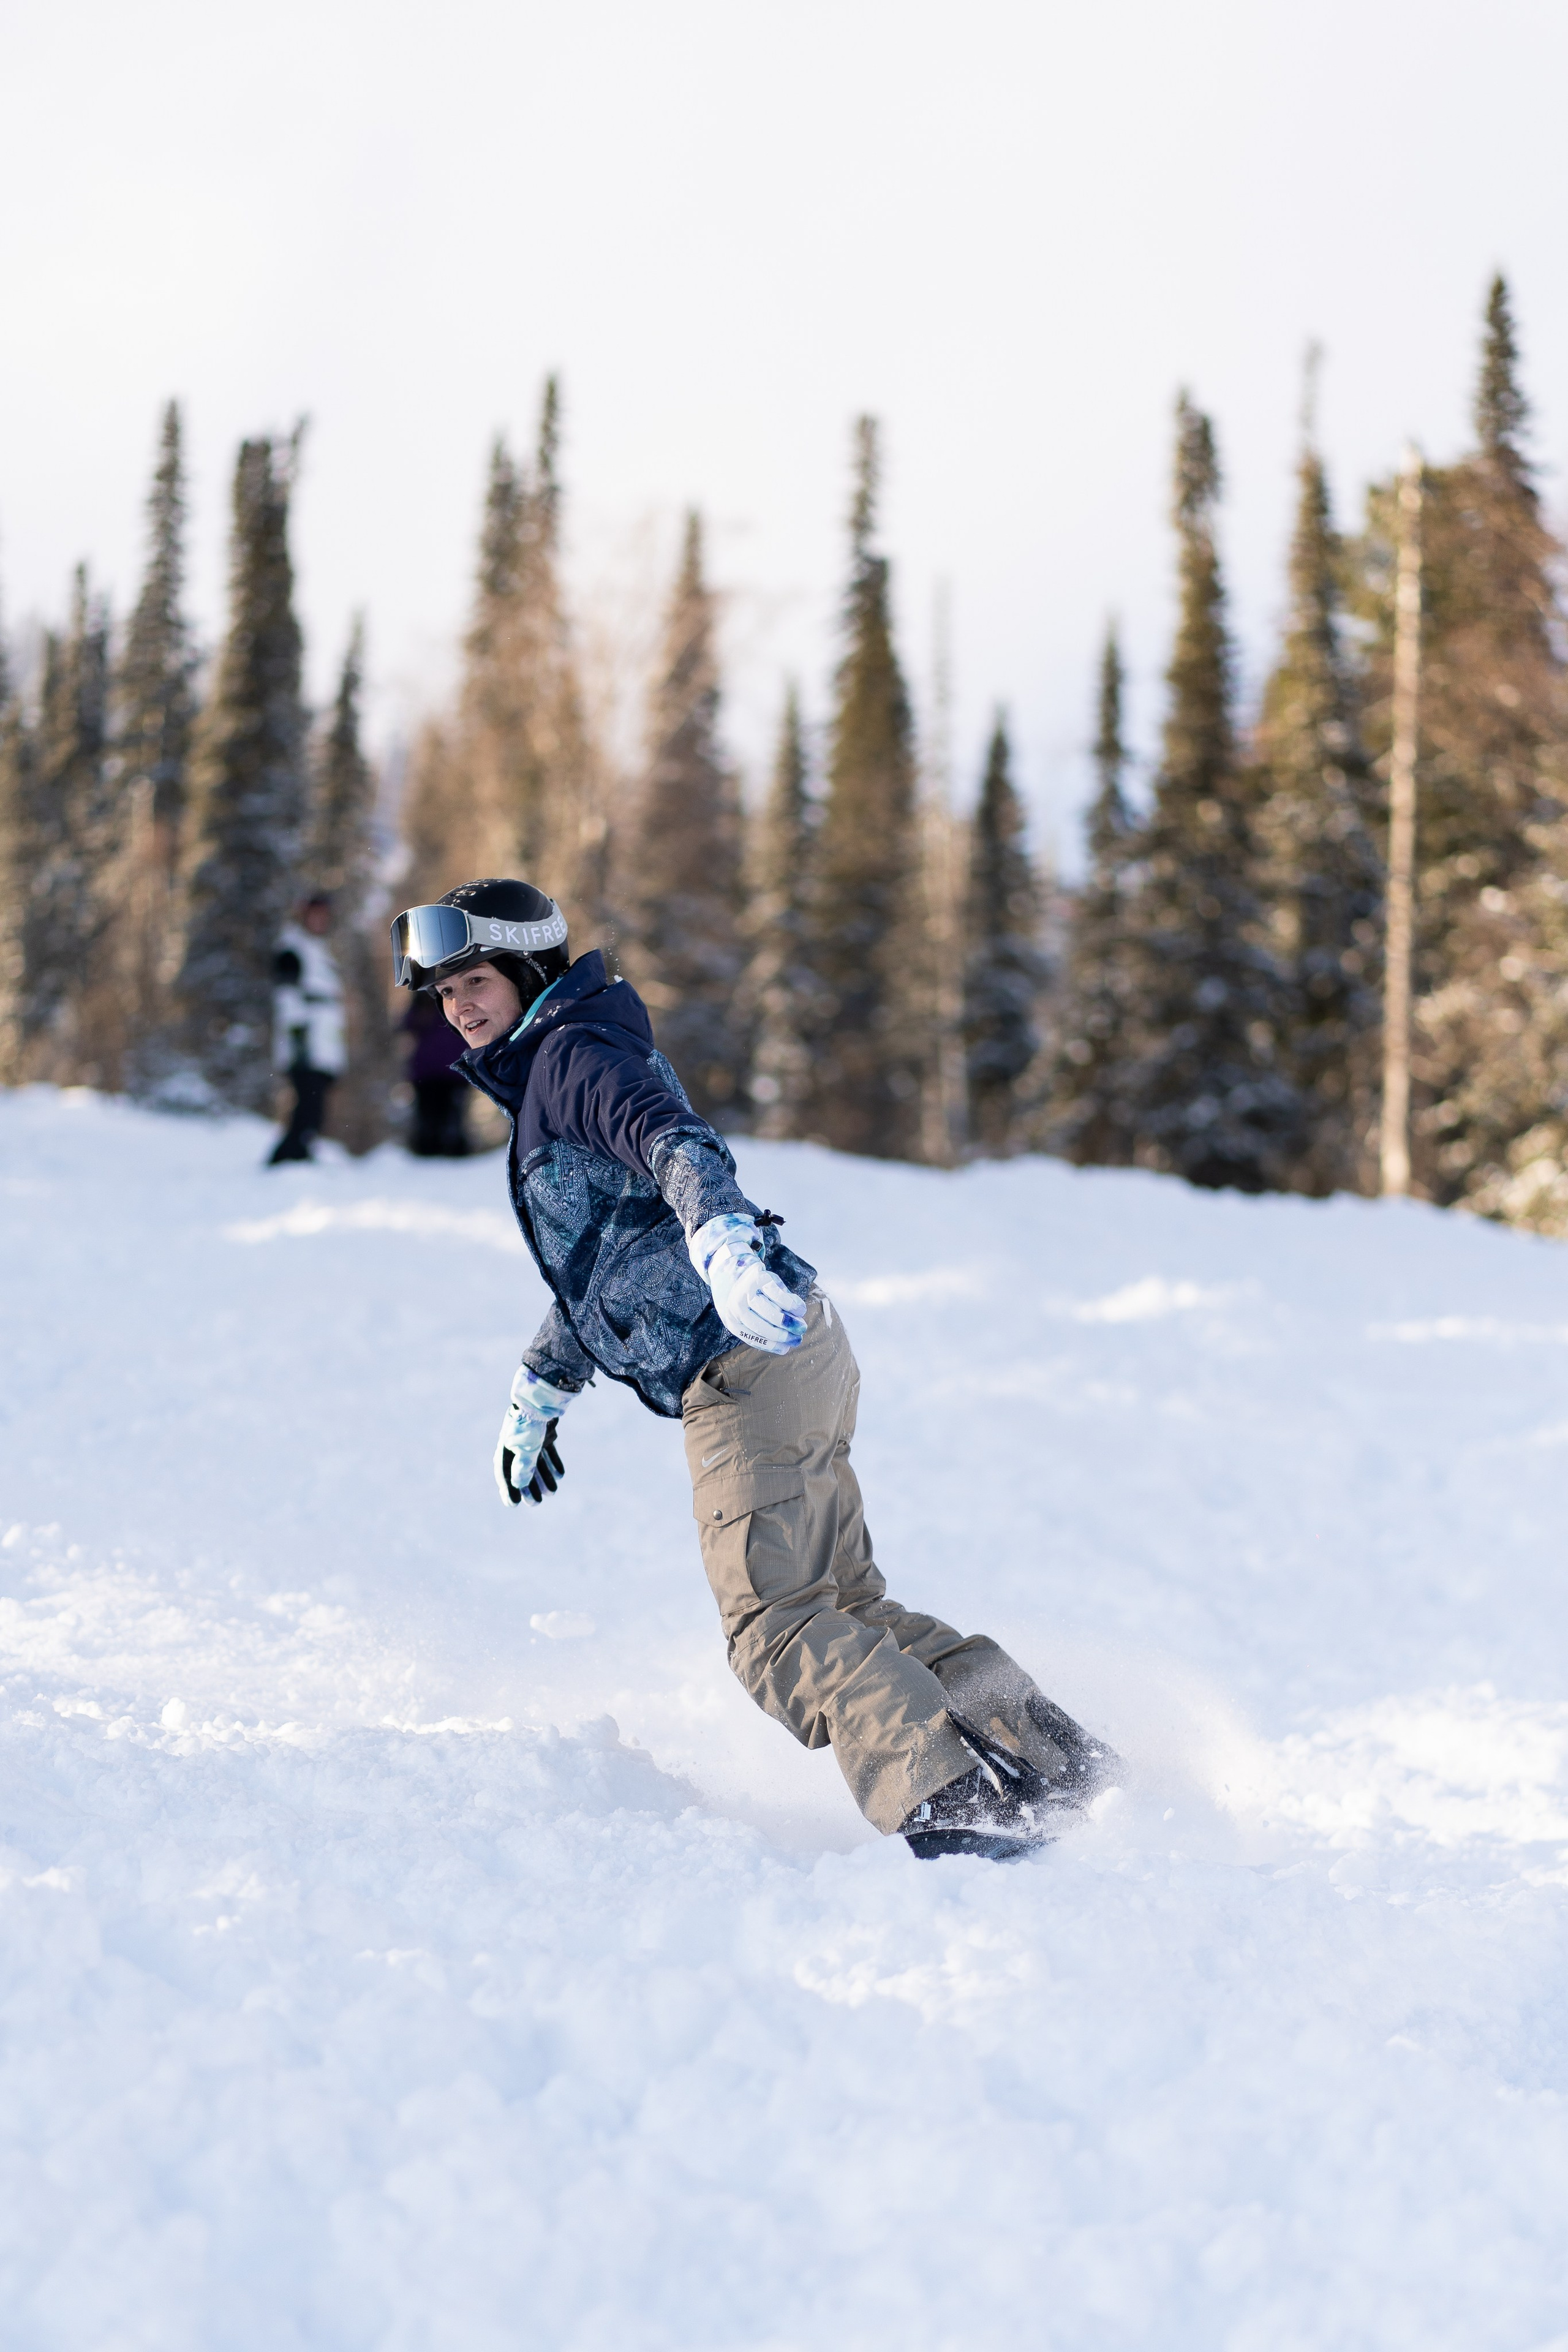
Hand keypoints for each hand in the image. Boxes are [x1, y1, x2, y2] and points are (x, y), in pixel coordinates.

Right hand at [495, 1366, 575, 1506]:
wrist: (545, 1393)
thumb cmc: (531, 1421)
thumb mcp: (527, 1448)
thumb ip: (523, 1467)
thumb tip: (518, 1485)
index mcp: (506, 1445)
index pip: (504, 1472)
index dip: (508, 1489)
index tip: (514, 1504)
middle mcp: (516, 1440)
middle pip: (521, 1468)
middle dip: (528, 1487)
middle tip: (535, 1503)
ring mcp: (531, 1435)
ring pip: (536, 1461)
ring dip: (543, 1477)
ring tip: (552, 1493)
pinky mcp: (544, 1430)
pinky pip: (548, 1450)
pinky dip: (553, 1462)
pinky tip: (560, 1475)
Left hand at [688, 1214, 805, 1354]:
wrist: (729, 1266)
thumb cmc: (740, 1295)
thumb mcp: (741, 1312)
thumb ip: (759, 1325)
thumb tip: (786, 1344)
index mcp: (731, 1320)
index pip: (753, 1338)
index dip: (772, 1345)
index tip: (787, 1348)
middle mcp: (736, 1307)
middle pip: (764, 1327)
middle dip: (784, 1334)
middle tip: (799, 1336)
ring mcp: (747, 1291)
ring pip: (772, 1313)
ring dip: (790, 1321)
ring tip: (801, 1325)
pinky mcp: (758, 1278)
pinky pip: (778, 1295)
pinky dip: (791, 1304)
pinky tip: (800, 1309)